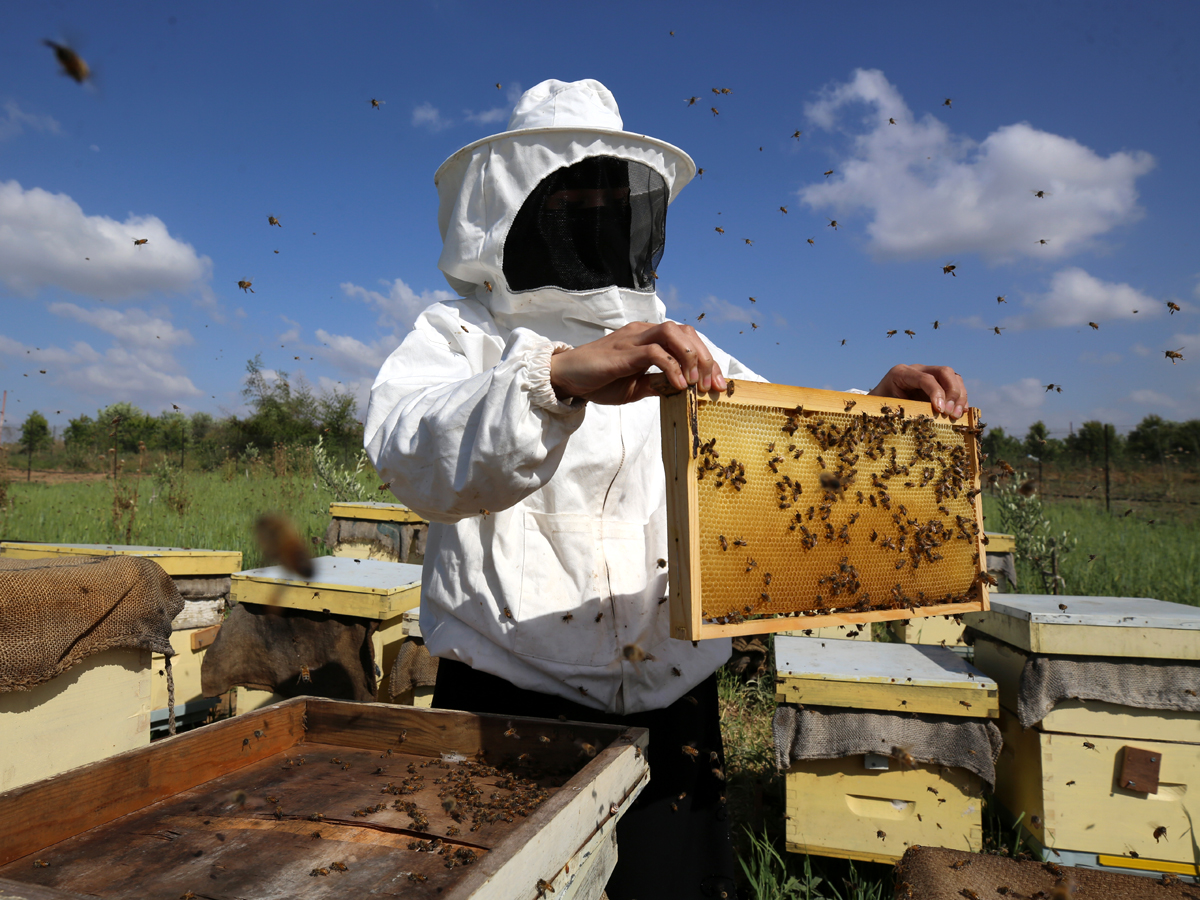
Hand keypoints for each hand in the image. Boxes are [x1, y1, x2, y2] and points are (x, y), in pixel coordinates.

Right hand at [550, 321, 725, 404]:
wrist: (566, 378)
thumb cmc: (599, 380)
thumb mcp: (636, 386)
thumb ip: (658, 383)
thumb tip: (682, 390)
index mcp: (648, 339)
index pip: (686, 338)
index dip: (707, 359)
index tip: (718, 386)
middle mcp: (643, 332)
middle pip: (686, 332)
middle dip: (706, 358)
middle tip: (713, 386)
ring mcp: (633, 339)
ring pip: (673, 333)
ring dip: (691, 357)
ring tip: (697, 383)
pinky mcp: (623, 352)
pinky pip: (655, 352)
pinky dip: (672, 368)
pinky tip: (678, 386)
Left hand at [867, 364, 966, 418]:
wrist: (874, 406)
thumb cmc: (878, 408)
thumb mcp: (886, 408)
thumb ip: (902, 410)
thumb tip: (924, 419)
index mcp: (900, 373)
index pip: (925, 378)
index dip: (936, 392)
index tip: (940, 410)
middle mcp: (917, 370)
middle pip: (944, 372)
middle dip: (952, 392)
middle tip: (950, 413)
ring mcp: (929, 375)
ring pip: (953, 377)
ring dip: (959, 396)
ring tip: (956, 415)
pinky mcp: (937, 384)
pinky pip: (955, 386)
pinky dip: (960, 398)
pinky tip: (960, 412)